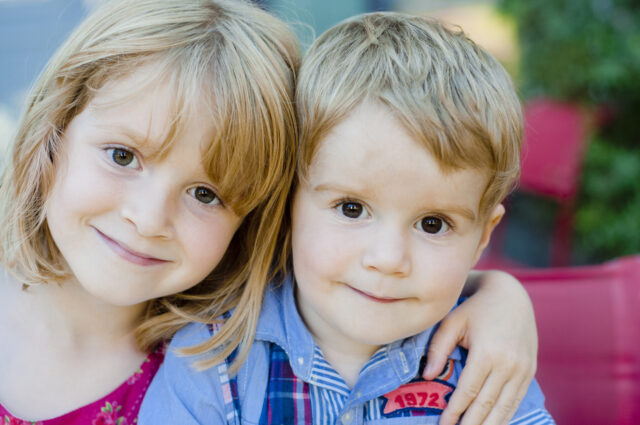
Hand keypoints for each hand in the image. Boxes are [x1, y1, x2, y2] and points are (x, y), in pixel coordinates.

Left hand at [422, 270, 537, 424]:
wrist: (511, 294)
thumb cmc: (475, 308)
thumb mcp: (452, 321)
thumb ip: (438, 348)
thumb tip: (427, 375)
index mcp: (488, 352)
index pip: (468, 391)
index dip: (455, 411)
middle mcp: (509, 364)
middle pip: (487, 404)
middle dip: (471, 423)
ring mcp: (523, 369)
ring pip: (505, 406)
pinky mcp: (530, 370)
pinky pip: (516, 399)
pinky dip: (505, 415)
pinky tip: (492, 423)